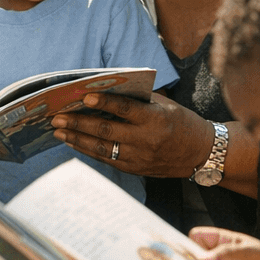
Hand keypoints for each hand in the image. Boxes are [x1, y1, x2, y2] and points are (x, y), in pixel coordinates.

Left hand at [51, 91, 213, 178]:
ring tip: (57, 130)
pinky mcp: (135, 169)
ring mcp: (139, 158)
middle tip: (57, 116)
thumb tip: (103, 90)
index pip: (125, 109)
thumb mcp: (163, 105)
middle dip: (78, 123)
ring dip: (76, 138)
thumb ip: (136, 99)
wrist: (201, 153)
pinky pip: (106, 159)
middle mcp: (146, 140)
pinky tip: (72, 142)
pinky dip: (87, 150)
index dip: (103, 103)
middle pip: (106, 131)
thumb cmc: (180, 121)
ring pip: (101, 148)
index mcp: (155, 119)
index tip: (84, 96)